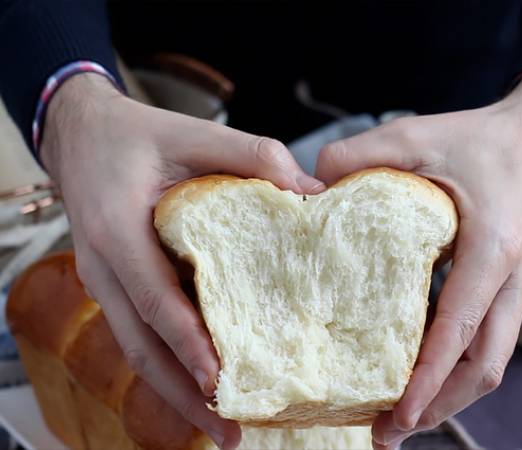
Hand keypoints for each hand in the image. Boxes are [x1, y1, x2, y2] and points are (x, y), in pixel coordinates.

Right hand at [41, 73, 324, 449]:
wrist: (83, 136)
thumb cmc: (136, 136)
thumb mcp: (192, 134)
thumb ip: (251, 155)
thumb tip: (312, 192)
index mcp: (119, 232)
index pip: (157, 301)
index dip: (189, 344)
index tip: (221, 381)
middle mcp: (106, 269)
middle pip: (142, 347)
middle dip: (183, 395)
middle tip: (230, 433)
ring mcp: (106, 284)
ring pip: (138, 352)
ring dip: (175, 393)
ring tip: (220, 428)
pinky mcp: (118, 287)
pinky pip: (141, 335)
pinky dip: (168, 366)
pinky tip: (200, 386)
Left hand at [314, 74, 521, 448]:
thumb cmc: (486, 141)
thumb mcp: (419, 135)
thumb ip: (360, 154)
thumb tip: (309, 184)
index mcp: (494, 249)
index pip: (459, 329)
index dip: (429, 379)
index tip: (397, 415)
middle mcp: (511, 282)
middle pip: (483, 367)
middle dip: (439, 407)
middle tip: (389, 433)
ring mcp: (515, 290)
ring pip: (489, 362)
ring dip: (449, 396)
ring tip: (401, 418)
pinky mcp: (508, 289)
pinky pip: (485, 341)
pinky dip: (455, 367)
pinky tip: (420, 373)